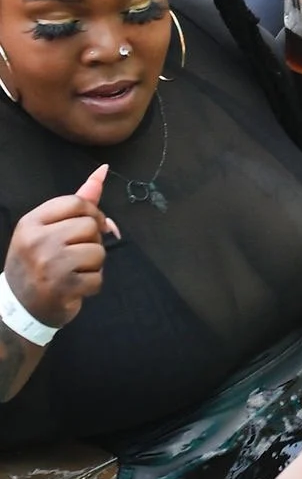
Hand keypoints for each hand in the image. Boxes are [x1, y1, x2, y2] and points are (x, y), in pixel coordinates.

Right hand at [4, 173, 112, 335]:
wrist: (20, 307)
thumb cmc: (38, 262)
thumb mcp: (48, 229)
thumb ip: (77, 201)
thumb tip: (103, 171)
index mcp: (31, 223)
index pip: (76, 202)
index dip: (92, 213)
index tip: (90, 225)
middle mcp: (37, 241)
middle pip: (90, 226)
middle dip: (91, 241)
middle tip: (75, 254)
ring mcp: (49, 264)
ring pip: (98, 252)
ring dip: (93, 265)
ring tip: (74, 271)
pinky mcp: (62, 287)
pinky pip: (98, 278)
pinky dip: (92, 285)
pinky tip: (75, 287)